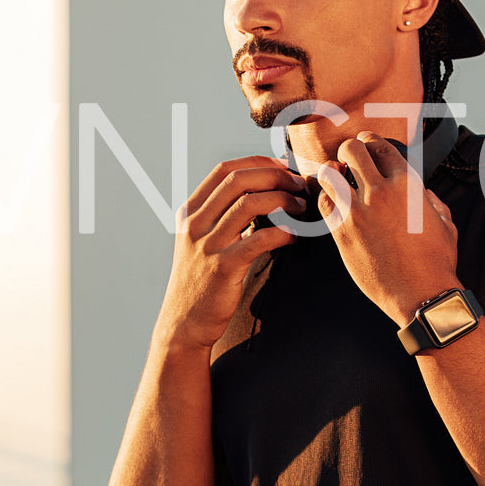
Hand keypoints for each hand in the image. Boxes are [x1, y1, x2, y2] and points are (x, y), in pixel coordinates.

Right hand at [156, 156, 306, 353]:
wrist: (184, 322)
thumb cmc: (201, 281)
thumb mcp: (200, 242)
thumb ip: (221, 218)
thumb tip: (260, 196)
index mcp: (190, 212)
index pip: (224, 170)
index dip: (257, 163)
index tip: (281, 167)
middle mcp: (195, 224)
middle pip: (237, 180)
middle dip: (274, 176)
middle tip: (297, 185)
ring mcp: (207, 245)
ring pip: (249, 204)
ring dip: (283, 200)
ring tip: (300, 207)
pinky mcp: (222, 267)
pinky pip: (259, 239)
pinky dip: (283, 232)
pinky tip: (294, 236)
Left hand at [315, 132, 460, 324]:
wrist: (421, 294)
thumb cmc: (436, 261)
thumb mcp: (444, 222)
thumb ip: (431, 200)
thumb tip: (422, 192)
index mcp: (407, 184)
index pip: (380, 146)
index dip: (370, 141)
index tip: (365, 146)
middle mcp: (381, 192)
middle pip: (352, 150)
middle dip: (349, 152)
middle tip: (348, 161)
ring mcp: (358, 211)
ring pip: (330, 172)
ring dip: (332, 172)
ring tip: (335, 178)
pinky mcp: (342, 232)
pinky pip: (323, 202)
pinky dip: (325, 197)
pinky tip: (332, 202)